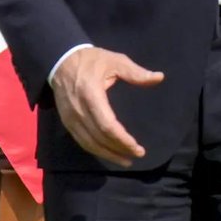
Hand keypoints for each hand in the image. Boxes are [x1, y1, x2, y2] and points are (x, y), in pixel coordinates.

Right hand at [50, 46, 163, 166]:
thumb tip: (159, 78)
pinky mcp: (67, 122)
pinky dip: (96, 150)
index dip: (122, 139)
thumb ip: (136, 72)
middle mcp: (79, 111)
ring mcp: (70, 118)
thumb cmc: (92, 60)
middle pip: (99, 138)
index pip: (107, 125)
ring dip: (107, 154)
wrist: (61, 61)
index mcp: (91, 95)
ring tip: (126, 160)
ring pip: (89, 143)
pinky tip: (108, 153)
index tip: (137, 146)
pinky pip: (81, 141)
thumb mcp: (115, 61)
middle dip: (118, 149)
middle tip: (137, 155)